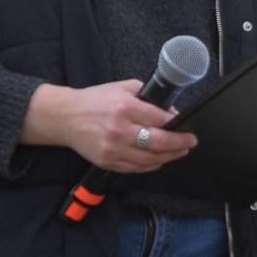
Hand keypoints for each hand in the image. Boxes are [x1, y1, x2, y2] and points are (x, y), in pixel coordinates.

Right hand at [23, 81, 197, 173]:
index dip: (175, 123)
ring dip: (169, 157)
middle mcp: (119, 130)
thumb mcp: (123, 88)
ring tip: (180, 152)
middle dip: (179, 143)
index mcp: (124, 108)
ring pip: (150, 159)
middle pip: (158, 143)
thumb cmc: (95, 100)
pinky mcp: (107, 162)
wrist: (65, 117)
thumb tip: (169, 112)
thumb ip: (147, 97)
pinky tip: (160, 159)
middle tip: (191, 142)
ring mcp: (113, 149)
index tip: (184, 124)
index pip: (159, 119)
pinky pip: (136, 168)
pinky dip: (151, 165)